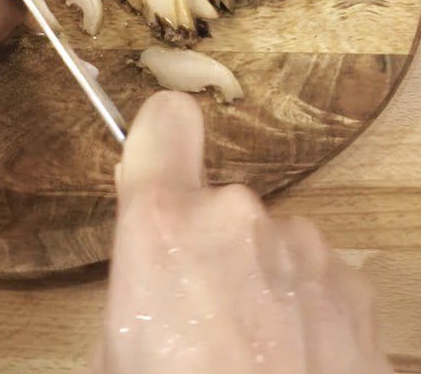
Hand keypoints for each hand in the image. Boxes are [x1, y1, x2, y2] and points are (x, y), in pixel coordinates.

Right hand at [95, 92, 391, 373]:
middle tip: (202, 314)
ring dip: (257, 274)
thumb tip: (157, 263)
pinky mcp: (351, 283)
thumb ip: (138, 277)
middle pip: (214, 199)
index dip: (159, 139)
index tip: (158, 168)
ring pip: (264, 237)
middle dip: (208, 243)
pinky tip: (296, 358)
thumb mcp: (118, 348)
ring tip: (255, 348)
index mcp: (163, 224)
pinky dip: (301, 300)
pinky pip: (308, 268)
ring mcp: (302, 245)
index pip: (165, 120)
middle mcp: (236, 215)